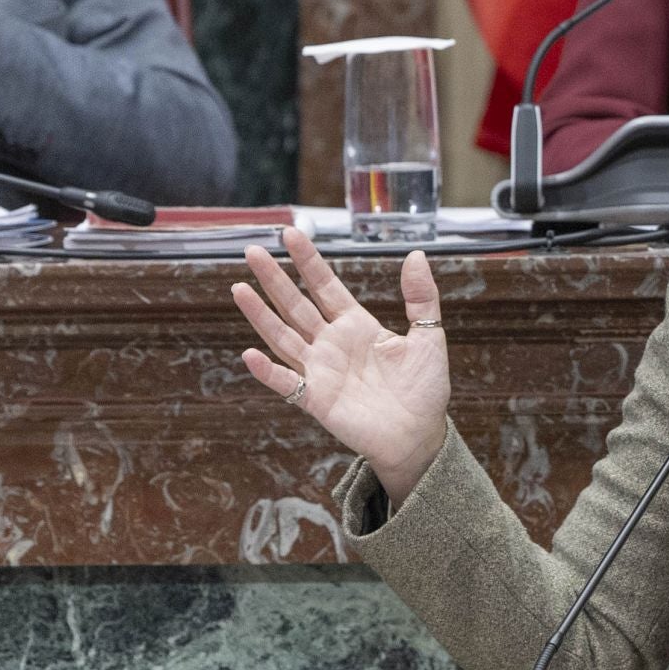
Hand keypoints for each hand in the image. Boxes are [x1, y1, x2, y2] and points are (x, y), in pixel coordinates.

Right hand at [232, 227, 450, 505]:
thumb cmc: (424, 388)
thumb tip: (416, 255)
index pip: (326, 286)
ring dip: (261, 316)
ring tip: (239, 289)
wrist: (420, 435)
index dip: (309, 262)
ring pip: (283, 337)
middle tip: (253, 251)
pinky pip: (288, 384)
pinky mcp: (317, 400)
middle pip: (297, 305)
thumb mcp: (429, 336)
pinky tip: (249, 354)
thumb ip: (422, 297)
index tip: (291, 234)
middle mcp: (332, 344)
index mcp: (356, 325)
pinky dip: (268, 372)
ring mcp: (321, 371)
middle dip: (275, 279)